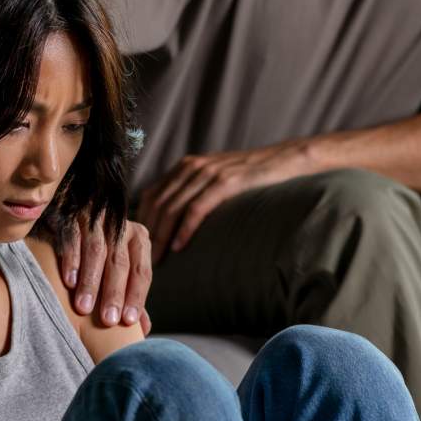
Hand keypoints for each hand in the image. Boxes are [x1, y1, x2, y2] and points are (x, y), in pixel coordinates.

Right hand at [59, 208, 152, 332]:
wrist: (74, 209)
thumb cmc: (101, 250)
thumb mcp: (120, 266)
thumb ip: (130, 294)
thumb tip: (144, 328)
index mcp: (138, 239)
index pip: (141, 271)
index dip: (136, 296)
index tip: (128, 321)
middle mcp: (121, 226)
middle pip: (120, 263)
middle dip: (114, 293)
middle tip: (107, 320)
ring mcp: (96, 218)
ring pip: (96, 252)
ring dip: (90, 282)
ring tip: (84, 308)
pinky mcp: (72, 214)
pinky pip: (73, 238)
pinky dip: (72, 261)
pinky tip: (68, 282)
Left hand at [138, 140, 315, 261]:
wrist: (284, 161)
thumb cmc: (250, 178)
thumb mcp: (214, 179)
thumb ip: (193, 192)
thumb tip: (172, 221)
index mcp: (185, 166)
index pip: (151, 195)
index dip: (141, 220)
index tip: (136, 244)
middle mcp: (192, 166)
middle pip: (158, 203)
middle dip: (147, 233)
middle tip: (142, 259)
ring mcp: (209, 173)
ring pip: (173, 207)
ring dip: (161, 235)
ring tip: (156, 258)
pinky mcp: (226, 182)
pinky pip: (197, 208)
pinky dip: (185, 229)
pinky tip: (179, 246)